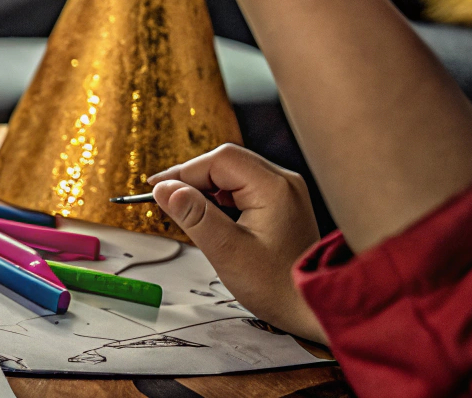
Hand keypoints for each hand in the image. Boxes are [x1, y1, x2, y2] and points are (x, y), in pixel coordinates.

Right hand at [149, 144, 325, 343]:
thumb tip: (164, 189)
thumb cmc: (277, 287)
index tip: (157, 189)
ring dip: (207, 190)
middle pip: (227, 163)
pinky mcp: (283, 205)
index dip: (183, 171)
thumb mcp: (227, 251)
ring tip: (188, 214)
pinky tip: (211, 220)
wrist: (314, 310)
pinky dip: (223, 200)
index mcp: (274, 187)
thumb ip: (194, 215)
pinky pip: (245, 190)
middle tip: (167, 200)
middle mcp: (284, 182)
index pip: (219, 161)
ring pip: (234, 175)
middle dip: (194, 179)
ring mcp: (286, 193)